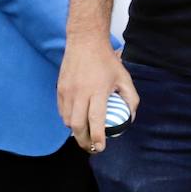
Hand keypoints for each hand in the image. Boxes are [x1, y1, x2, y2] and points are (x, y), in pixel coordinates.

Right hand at [58, 35, 138, 153]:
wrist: (85, 43)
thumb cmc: (107, 62)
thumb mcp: (125, 78)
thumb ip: (131, 98)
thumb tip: (130, 118)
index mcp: (98, 91)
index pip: (96, 120)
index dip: (98, 137)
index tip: (101, 148)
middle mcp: (80, 93)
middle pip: (78, 125)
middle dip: (84, 141)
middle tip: (92, 148)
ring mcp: (68, 92)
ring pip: (68, 121)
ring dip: (76, 132)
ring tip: (85, 136)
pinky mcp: (60, 90)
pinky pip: (62, 112)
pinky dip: (69, 121)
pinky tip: (77, 122)